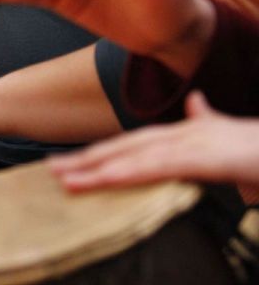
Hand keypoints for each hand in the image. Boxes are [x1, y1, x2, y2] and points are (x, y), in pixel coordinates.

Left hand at [49, 92, 258, 189]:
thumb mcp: (233, 134)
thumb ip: (212, 119)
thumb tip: (199, 105)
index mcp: (188, 133)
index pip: (135, 144)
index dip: (102, 153)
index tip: (72, 162)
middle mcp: (184, 134)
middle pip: (125, 148)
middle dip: (87, 159)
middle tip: (51, 169)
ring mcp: (194, 144)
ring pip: (134, 156)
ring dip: (96, 168)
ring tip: (64, 178)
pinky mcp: (205, 157)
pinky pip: (157, 167)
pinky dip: (127, 172)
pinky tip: (102, 179)